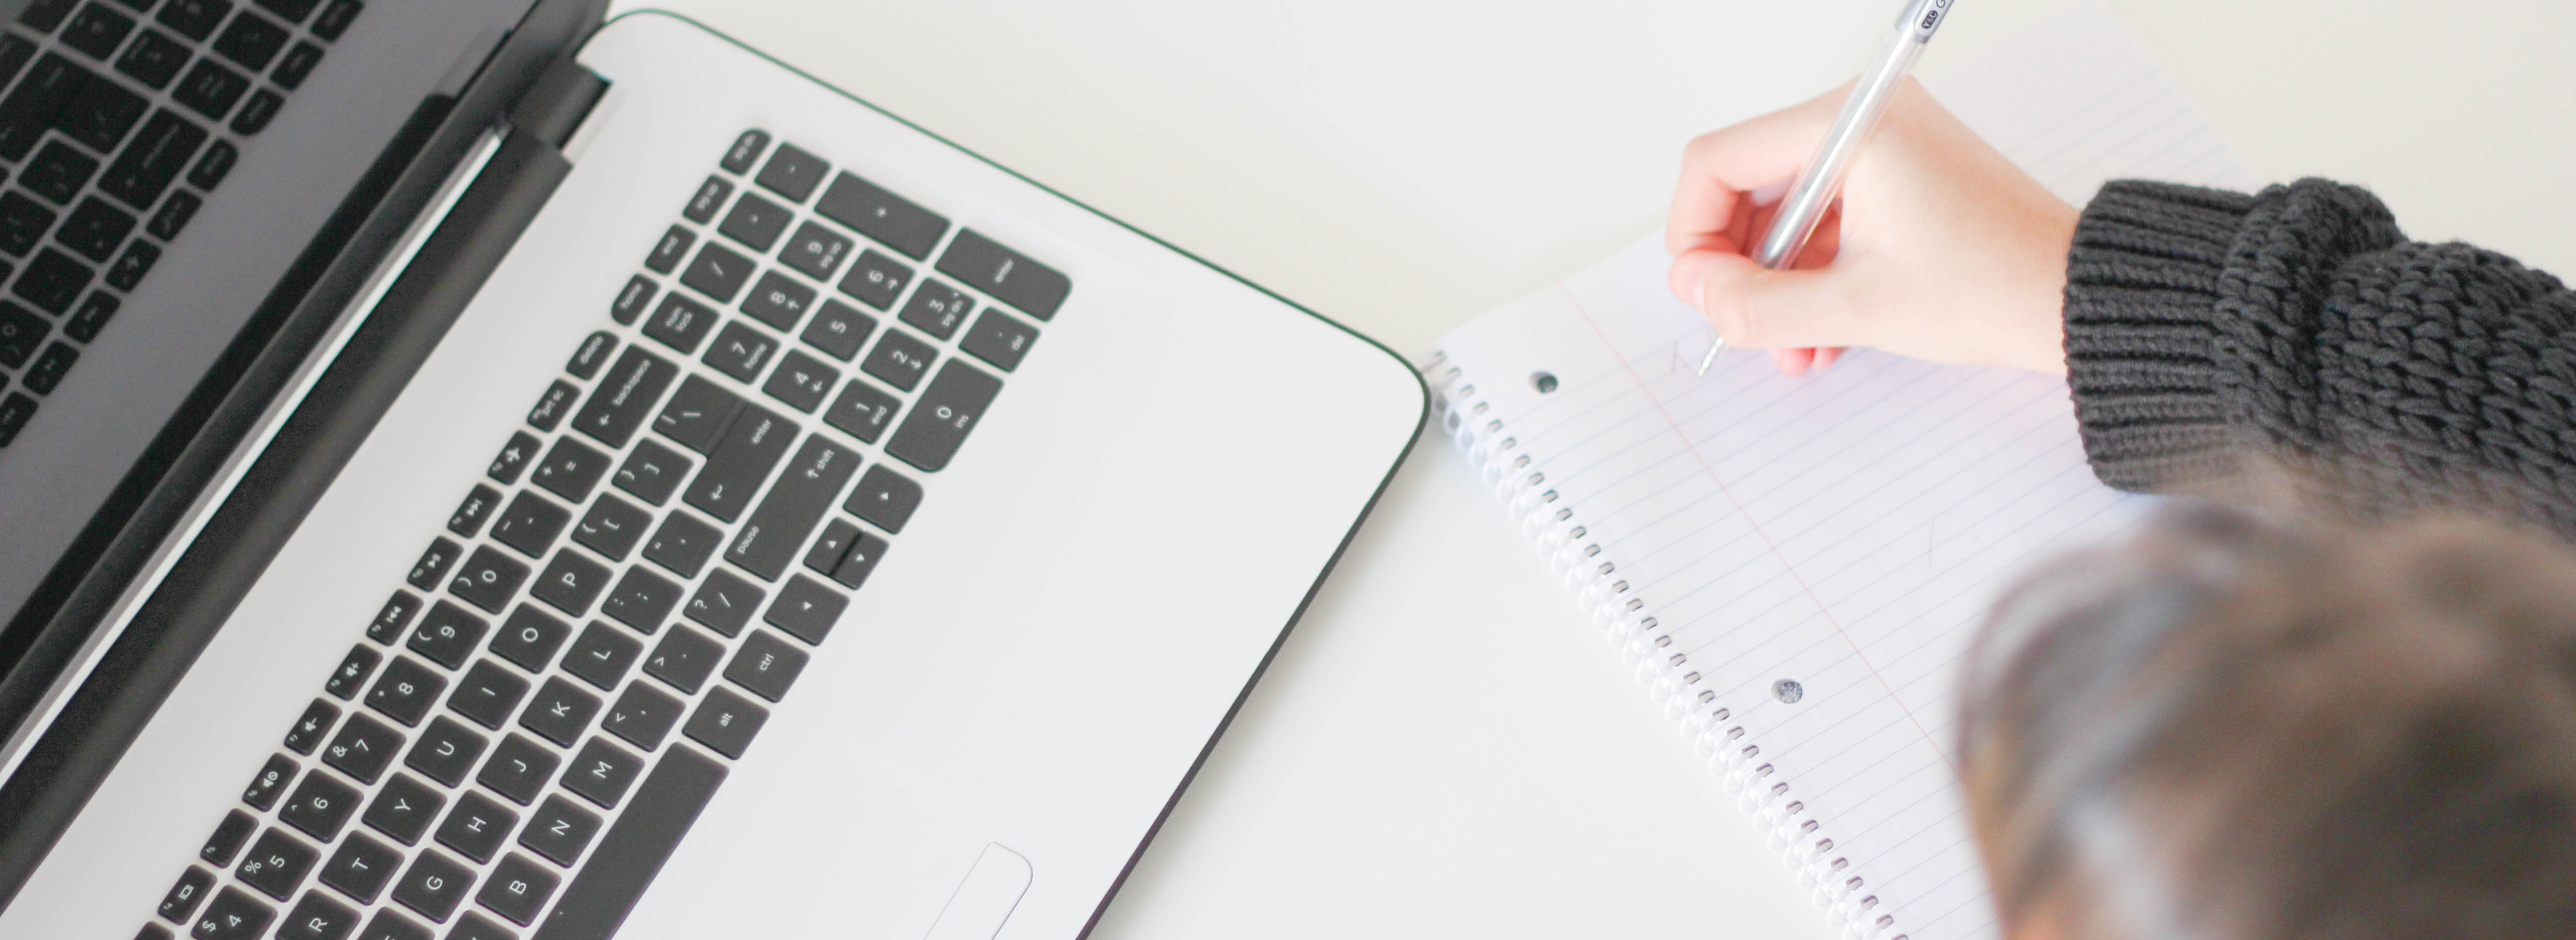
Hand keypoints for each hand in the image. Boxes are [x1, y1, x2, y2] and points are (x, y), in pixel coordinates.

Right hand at [1665, 79, 2077, 375]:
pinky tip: (1821, 332)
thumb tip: (1695, 288)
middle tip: (1743, 322)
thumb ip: (1756, 303)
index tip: (1703, 290)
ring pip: (1786, 213)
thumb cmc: (1993, 286)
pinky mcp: (1899, 179)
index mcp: (1850, 127)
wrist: (2076, 299)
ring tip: (1792, 345)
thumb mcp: (1854, 307)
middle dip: (1741, 266)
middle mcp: (1863, 122)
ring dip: (1778, 284)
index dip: (1694, 232)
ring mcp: (1883, 150)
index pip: (1718, 160)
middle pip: (1748, 186)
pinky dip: (1813, 275)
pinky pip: (1827, 222)